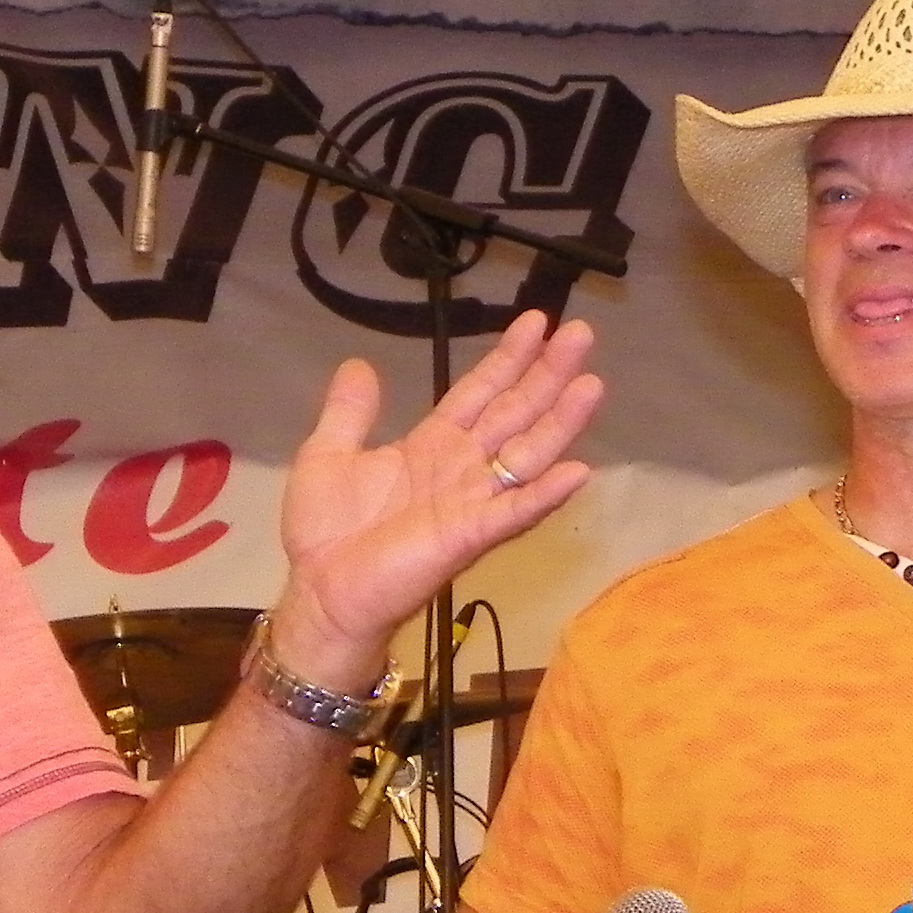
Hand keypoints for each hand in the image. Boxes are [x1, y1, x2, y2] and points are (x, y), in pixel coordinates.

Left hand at [266, 311, 602, 677]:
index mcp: (433, 444)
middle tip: (581, 332)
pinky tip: (578, 471)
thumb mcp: (327, 455)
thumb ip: (349, 412)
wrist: (321, 590)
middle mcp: (463, 467)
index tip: (537, 322)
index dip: (508, 359)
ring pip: (526, 454)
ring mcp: (472, 501)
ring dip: (561, 422)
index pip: (480, 393)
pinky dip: (545, 494)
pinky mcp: (469, 537)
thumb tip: (359, 364)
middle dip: (547, 374)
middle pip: (514, 412)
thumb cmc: (328, 530)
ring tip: (591, 385)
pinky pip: (514, 512)